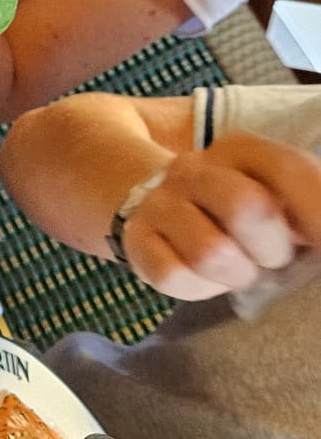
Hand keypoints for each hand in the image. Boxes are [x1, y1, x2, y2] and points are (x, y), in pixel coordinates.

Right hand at [121, 132, 320, 298]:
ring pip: (208, 252)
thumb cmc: (236, 211)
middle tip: (273, 258)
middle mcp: (194, 168)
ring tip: (241, 271)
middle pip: (247, 208)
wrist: (160, 204)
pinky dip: (201, 288)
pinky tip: (207, 279)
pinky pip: (173, 275)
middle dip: (272, 248)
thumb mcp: (276, 195)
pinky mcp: (136, 238)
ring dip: (237, 273)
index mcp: (239, 149)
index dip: (317, 211)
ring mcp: (160, 202)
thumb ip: (307, 205)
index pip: (290, 170)